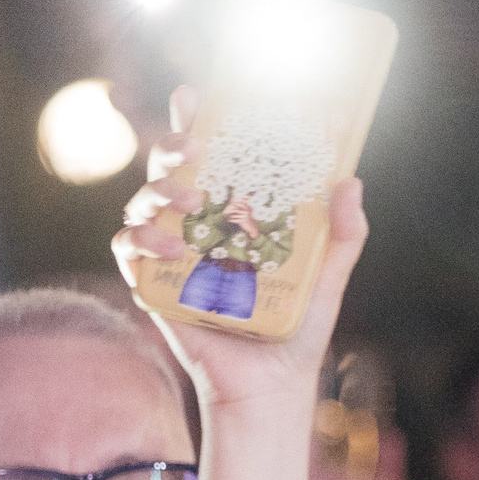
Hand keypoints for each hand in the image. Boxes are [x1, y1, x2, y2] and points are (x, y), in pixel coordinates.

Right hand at [110, 87, 368, 413]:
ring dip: (162, 192)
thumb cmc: (295, 329)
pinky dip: (142, 242)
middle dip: (174, 144)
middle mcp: (196, 224)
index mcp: (234, 212)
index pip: (212, 153)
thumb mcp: (327, 278)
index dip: (198, 118)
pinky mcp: (151, 282)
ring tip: (194, 205)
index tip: (198, 93)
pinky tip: (174, 252)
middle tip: (197, 146)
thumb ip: (343, 234)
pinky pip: (128, 248)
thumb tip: (351, 180)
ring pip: (144, 199)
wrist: (269, 385)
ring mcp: (170, 251)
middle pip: (170, 166)